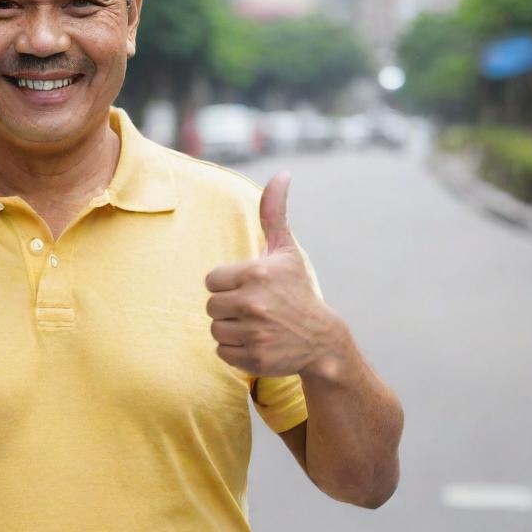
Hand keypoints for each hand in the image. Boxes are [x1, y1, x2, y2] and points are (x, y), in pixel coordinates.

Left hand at [205, 172, 339, 377]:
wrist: (321, 339)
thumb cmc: (298, 290)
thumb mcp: (286, 251)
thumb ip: (274, 213)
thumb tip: (282, 173)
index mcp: (256, 273)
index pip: (211, 280)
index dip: (228, 284)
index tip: (250, 288)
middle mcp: (253, 303)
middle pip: (211, 306)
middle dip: (229, 307)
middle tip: (254, 308)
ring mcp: (254, 333)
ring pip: (215, 329)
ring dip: (231, 328)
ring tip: (256, 325)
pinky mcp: (253, 359)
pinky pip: (221, 351)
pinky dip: (235, 350)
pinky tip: (257, 342)